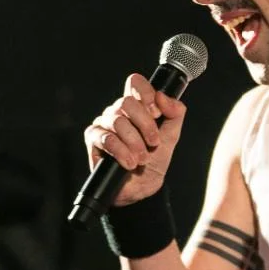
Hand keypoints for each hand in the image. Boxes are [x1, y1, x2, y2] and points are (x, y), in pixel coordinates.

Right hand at [84, 73, 186, 206]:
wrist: (143, 187)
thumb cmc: (155, 159)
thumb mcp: (172, 135)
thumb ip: (175, 112)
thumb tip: (163, 97)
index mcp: (136, 106)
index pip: (135, 82)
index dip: (146, 93)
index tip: (157, 113)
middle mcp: (118, 111)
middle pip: (127, 102)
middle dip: (145, 125)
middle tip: (153, 143)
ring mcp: (103, 123)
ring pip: (117, 121)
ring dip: (134, 142)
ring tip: (142, 158)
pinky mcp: (93, 139)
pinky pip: (106, 138)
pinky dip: (121, 152)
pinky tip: (129, 163)